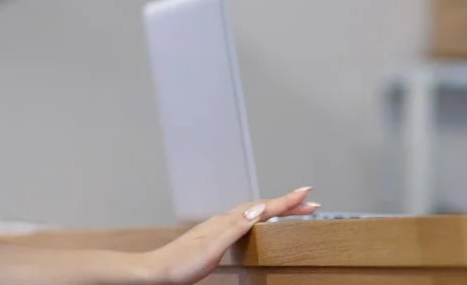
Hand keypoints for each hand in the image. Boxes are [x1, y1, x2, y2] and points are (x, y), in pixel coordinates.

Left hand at [139, 187, 316, 284]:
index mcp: (226, 222)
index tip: (307, 193)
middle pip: (261, 207)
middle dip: (287, 204)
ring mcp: (220, 229)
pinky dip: (262, 219)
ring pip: (255, 213)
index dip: (286, 201)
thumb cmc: (180, 264)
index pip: (262, 207)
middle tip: (311, 203)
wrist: (156, 272)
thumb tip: (259, 208)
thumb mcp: (211, 248)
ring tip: (294, 209)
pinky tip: (261, 224)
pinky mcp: (217, 239)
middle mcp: (224, 221)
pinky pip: (247, 222)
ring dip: (276, 210)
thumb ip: (236, 227)